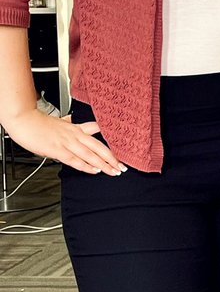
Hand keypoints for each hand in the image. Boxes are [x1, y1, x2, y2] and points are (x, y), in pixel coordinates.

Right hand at [3, 110, 125, 175]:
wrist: (24, 121)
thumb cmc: (39, 123)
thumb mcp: (59, 121)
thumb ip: (68, 123)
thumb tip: (72, 119)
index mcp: (76, 127)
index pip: (97, 130)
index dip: (111, 137)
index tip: (123, 145)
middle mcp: (75, 135)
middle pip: (99, 146)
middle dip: (112, 158)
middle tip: (123, 166)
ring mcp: (67, 142)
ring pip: (90, 154)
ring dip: (104, 164)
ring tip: (114, 171)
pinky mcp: (58, 150)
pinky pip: (75, 159)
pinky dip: (86, 166)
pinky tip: (95, 170)